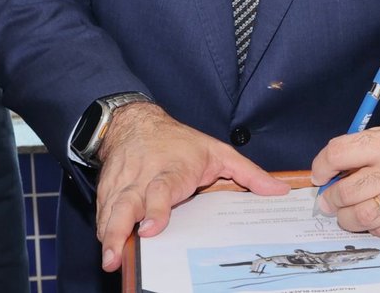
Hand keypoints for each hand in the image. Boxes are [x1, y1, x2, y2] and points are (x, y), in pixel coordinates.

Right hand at [93, 102, 288, 272]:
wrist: (134, 121)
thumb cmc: (178, 142)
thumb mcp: (217, 151)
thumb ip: (247, 173)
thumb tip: (277, 191)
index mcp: (171, 169)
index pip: (161, 188)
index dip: (155, 208)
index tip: (151, 227)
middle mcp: (144, 176)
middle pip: (129, 202)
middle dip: (121, 228)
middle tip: (117, 253)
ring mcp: (123, 183)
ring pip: (111, 208)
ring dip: (108, 233)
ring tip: (109, 258)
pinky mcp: (108, 189)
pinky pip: (102, 209)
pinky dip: (101, 227)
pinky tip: (104, 246)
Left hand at [310, 120, 379, 237]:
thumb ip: (367, 145)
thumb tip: (333, 166)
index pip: (340, 153)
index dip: (322, 165)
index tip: (318, 175)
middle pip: (348, 190)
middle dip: (330, 199)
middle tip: (326, 201)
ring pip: (364, 216)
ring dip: (346, 218)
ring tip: (344, 215)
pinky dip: (374, 228)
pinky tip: (373, 220)